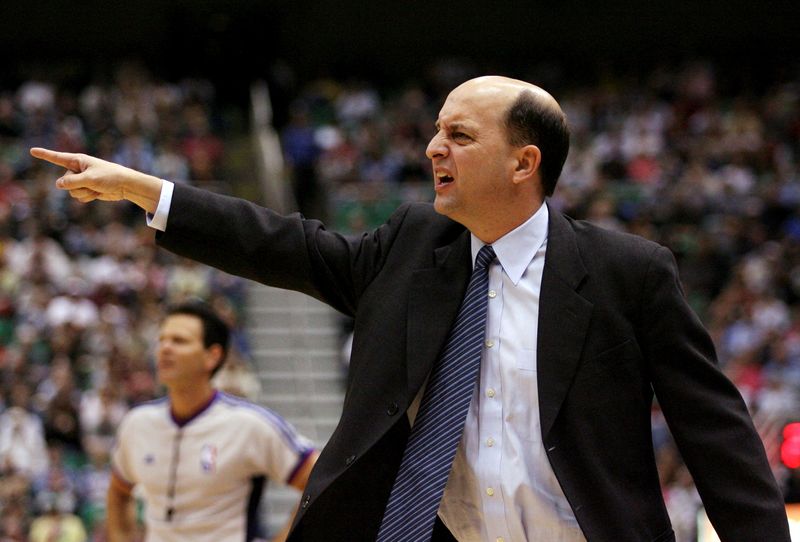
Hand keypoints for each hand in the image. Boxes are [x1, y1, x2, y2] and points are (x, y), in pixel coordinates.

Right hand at [30, 147, 162, 212]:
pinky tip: (98, 193)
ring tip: (97, 188)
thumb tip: (58, 184)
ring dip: (84, 192)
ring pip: (71, 191)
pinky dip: (88, 197)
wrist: (125, 185)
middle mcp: (77, 169)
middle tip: (93, 183)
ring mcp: (81, 180)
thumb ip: (72, 182)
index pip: (57, 158)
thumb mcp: (89, 179)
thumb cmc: (110, 177)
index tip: (32, 150)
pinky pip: (79, 197)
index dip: (44, 154)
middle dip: (77, 185)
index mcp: (78, 160)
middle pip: (65, 181)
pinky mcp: (87, 189)